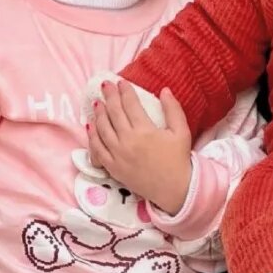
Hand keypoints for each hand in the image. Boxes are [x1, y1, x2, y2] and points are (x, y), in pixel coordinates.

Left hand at [88, 82, 193, 214]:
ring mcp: (117, 155)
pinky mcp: (112, 167)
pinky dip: (92, 136)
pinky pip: (97, 148)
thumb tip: (165, 90)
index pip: (130, 104)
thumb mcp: (182, 132)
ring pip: (102, 128)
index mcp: (145, 130)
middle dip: (109, 96)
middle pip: (114, 112)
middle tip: (105, 85)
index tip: (121, 82)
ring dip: (99, 113)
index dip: (125, 91)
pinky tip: (91, 126)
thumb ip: (173, 109)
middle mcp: (128, 141)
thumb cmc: (179, 160)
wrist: (174, 190)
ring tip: (97, 102)